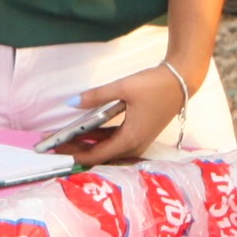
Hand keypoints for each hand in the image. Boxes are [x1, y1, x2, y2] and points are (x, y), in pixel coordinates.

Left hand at [61, 63, 191, 164]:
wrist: (181, 81)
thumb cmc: (154, 85)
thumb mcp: (123, 87)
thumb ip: (96, 96)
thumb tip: (72, 102)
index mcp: (130, 139)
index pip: (97, 155)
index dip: (75, 155)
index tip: (56, 152)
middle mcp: (135, 146)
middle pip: (101, 156)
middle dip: (78, 152)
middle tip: (55, 146)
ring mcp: (139, 142)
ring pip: (108, 150)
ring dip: (88, 145)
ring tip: (66, 140)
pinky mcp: (140, 135)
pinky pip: (116, 143)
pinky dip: (100, 140)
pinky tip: (86, 133)